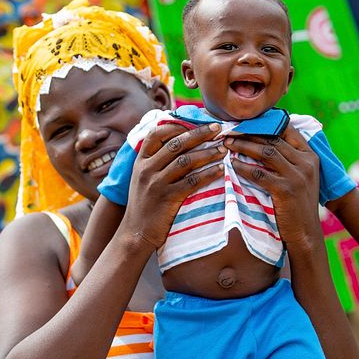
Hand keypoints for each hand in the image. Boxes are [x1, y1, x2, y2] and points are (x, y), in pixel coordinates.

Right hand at [120, 121, 225, 248]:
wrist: (135, 234)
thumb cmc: (144, 206)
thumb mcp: (142, 180)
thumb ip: (155, 162)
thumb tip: (179, 144)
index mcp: (140, 162)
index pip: (156, 134)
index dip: (177, 125)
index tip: (196, 124)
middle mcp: (146, 169)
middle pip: (176, 143)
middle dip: (199, 133)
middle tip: (218, 129)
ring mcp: (156, 184)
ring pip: (185, 160)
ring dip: (207, 153)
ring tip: (224, 149)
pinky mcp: (167, 199)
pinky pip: (192, 182)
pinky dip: (208, 174)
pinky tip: (220, 170)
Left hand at [224, 125, 321, 252]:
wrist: (306, 234)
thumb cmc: (297, 206)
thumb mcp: (300, 178)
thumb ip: (289, 160)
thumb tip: (264, 142)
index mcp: (310, 156)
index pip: (287, 129)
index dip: (265, 122)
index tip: (245, 121)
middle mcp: (306, 162)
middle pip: (273, 138)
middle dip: (249, 132)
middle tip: (229, 130)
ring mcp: (297, 176)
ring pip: (266, 152)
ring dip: (244, 145)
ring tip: (227, 143)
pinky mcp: (286, 190)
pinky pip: (260, 173)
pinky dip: (244, 167)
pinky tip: (232, 164)